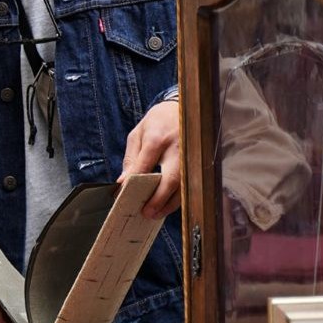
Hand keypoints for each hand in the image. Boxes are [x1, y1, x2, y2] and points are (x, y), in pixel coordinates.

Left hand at [122, 100, 181, 218]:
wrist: (184, 108)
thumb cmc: (158, 122)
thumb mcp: (139, 133)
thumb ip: (131, 157)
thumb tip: (124, 180)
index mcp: (158, 138)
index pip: (145, 165)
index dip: (134, 182)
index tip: (124, 195)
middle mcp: (177, 149)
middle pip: (170, 179)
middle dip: (158, 199)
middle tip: (146, 213)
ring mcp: (191, 157)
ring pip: (183, 186)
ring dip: (170, 204)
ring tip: (156, 214)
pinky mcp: (198, 162)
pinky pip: (189, 185)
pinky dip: (179, 198)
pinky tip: (168, 205)